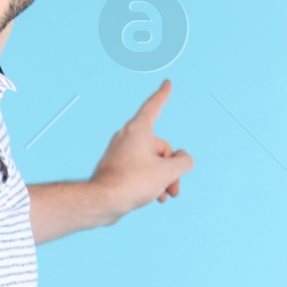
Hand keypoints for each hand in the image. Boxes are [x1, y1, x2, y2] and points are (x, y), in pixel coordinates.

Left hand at [90, 78, 192, 215]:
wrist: (102, 201)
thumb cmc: (132, 183)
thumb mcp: (167, 172)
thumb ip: (184, 162)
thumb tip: (184, 160)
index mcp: (138, 129)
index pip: (154, 105)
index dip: (163, 94)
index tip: (167, 84)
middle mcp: (126, 136)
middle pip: (159, 146)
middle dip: (170, 168)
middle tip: (174, 187)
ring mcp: (119, 152)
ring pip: (149, 160)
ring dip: (162, 178)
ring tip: (165, 195)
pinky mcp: (114, 167)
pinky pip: (138, 169)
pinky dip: (148, 181)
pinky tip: (154, 197)